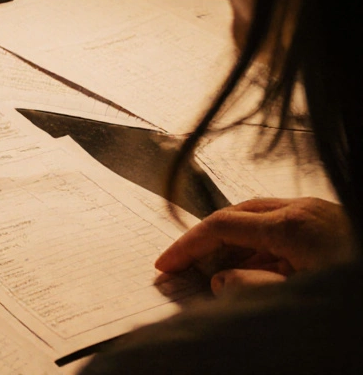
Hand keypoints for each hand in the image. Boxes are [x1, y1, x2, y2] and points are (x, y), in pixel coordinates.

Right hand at [156, 197, 354, 296]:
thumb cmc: (354, 291)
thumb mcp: (300, 298)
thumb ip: (253, 288)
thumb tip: (221, 281)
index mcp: (292, 225)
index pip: (221, 225)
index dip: (187, 246)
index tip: (165, 265)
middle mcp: (305, 210)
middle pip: (239, 213)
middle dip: (209, 240)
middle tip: (185, 267)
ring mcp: (323, 213)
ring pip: (264, 219)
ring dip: (238, 245)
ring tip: (221, 276)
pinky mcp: (336, 223)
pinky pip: (288, 227)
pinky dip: (266, 247)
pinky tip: (262, 273)